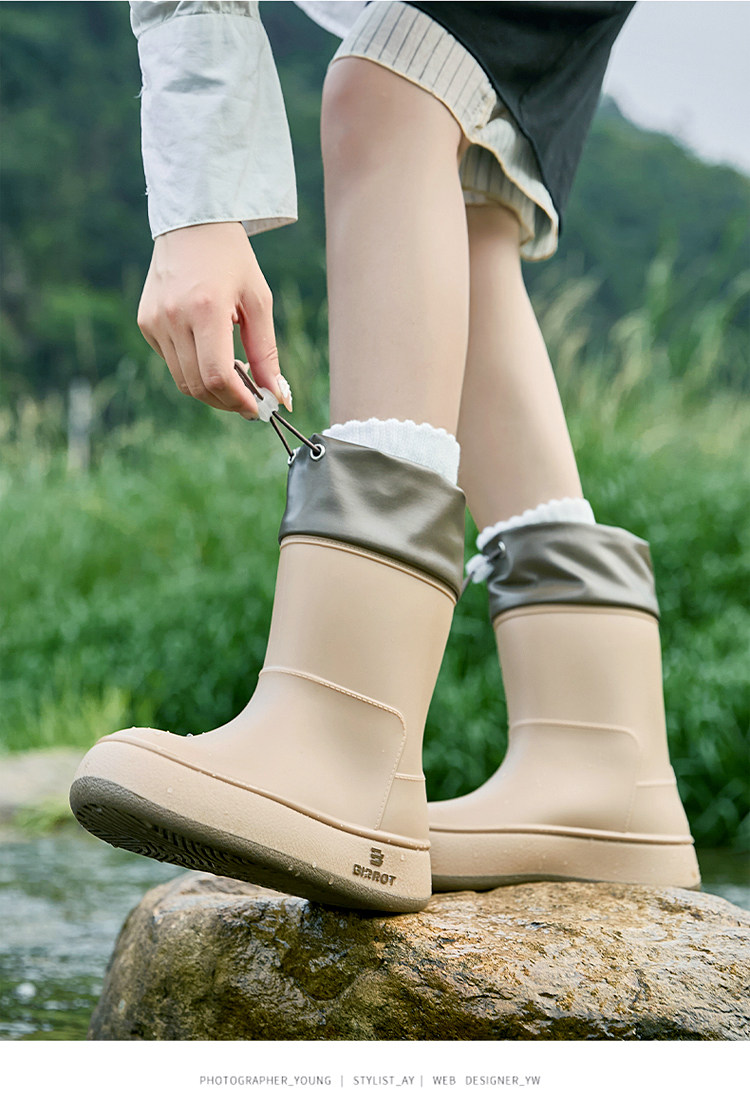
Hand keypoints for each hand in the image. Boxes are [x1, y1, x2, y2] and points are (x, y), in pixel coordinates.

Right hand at [136, 222, 291, 418]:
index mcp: (205, 309)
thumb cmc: (232, 260)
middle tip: (251, 399)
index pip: (217, 376)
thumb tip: (279, 397)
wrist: (192, 225)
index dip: (239, 401)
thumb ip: (266, 353)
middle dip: (227, 401)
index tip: (258, 408)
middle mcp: (173, 317)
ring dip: (211, 390)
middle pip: (198, 386)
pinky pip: (172, 362)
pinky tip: (211, 352)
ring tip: (235, 375)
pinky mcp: (145, 323)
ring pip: (182, 381)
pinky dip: (193, 370)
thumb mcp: (258, 302)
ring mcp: (154, 321)